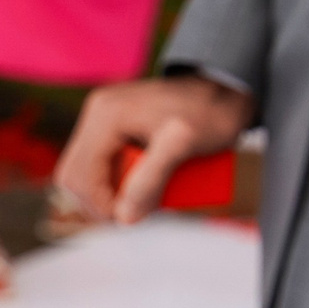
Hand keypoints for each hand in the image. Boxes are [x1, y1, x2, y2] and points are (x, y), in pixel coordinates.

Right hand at [53, 73, 253, 224]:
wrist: (232, 88)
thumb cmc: (213, 112)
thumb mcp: (184, 144)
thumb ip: (152, 178)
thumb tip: (123, 218)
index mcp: (105, 115)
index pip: (80, 176)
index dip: (100, 206)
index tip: (132, 219)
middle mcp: (98, 113)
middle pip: (76, 176)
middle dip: (101, 202)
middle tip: (138, 213)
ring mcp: (104, 119)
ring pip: (87, 173)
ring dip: (108, 194)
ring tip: (143, 202)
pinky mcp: (115, 126)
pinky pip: (102, 165)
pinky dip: (116, 183)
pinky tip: (140, 189)